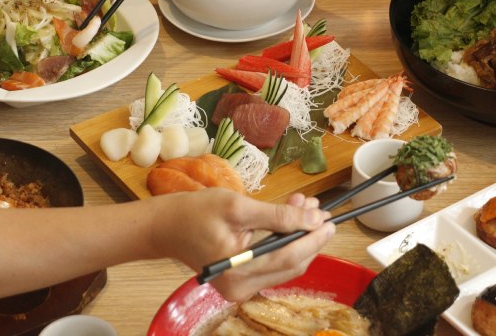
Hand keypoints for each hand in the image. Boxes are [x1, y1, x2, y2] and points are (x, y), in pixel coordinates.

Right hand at [151, 188, 333, 301]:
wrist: (165, 227)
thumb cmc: (195, 212)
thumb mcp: (238, 207)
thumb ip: (277, 215)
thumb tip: (312, 219)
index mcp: (237, 272)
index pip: (288, 257)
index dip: (313, 238)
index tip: (330, 220)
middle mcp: (240, 288)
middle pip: (290, 264)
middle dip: (308, 236)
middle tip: (318, 209)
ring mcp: (240, 288)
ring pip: (284, 264)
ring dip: (298, 237)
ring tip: (305, 209)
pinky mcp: (240, 282)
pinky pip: (272, 264)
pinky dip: (284, 243)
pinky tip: (289, 220)